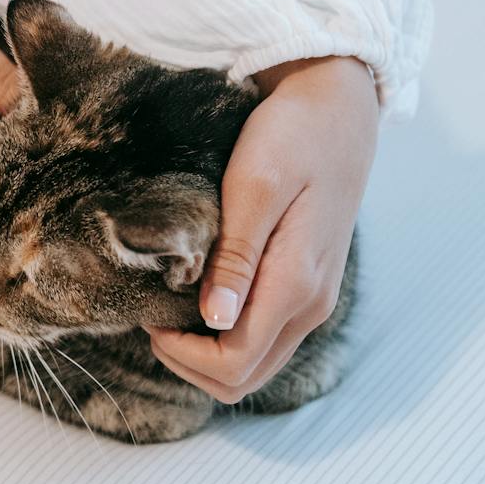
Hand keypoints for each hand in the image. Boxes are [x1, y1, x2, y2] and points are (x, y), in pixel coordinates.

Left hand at [145, 55, 378, 401]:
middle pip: (244, 376)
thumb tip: (217, 320)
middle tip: (149, 316)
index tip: (146, 314)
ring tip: (166, 306)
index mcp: (296, 284)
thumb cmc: (291, 136)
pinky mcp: (307, 283)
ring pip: (256, 361)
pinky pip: (264, 335)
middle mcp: (311, 304)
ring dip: (206, 352)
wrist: (338, 107)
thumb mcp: (254, 186)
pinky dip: (226, 334)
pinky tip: (196, 296)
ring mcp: (314, 297)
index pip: (235, 361)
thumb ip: (237, 256)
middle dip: (189, 362)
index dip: (181, 353)